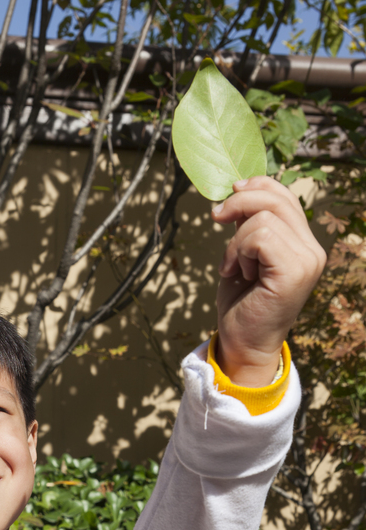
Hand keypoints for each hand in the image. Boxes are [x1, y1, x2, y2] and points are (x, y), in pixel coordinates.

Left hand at [211, 176, 325, 386]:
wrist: (242, 343)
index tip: (230, 193)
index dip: (257, 186)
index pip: (286, 197)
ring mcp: (307, 261)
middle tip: (216, 217)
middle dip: (240, 202)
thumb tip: (239, 187)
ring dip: (236, 241)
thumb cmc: (241, 302)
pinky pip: (260, 237)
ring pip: (263, 219)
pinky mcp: (294, 271)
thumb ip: (250, 223)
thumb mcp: (244, 253)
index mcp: (304, 244)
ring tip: (235, 266)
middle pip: (277, 199)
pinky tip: (236, 271)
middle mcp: (313, 250)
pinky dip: (239, 251)